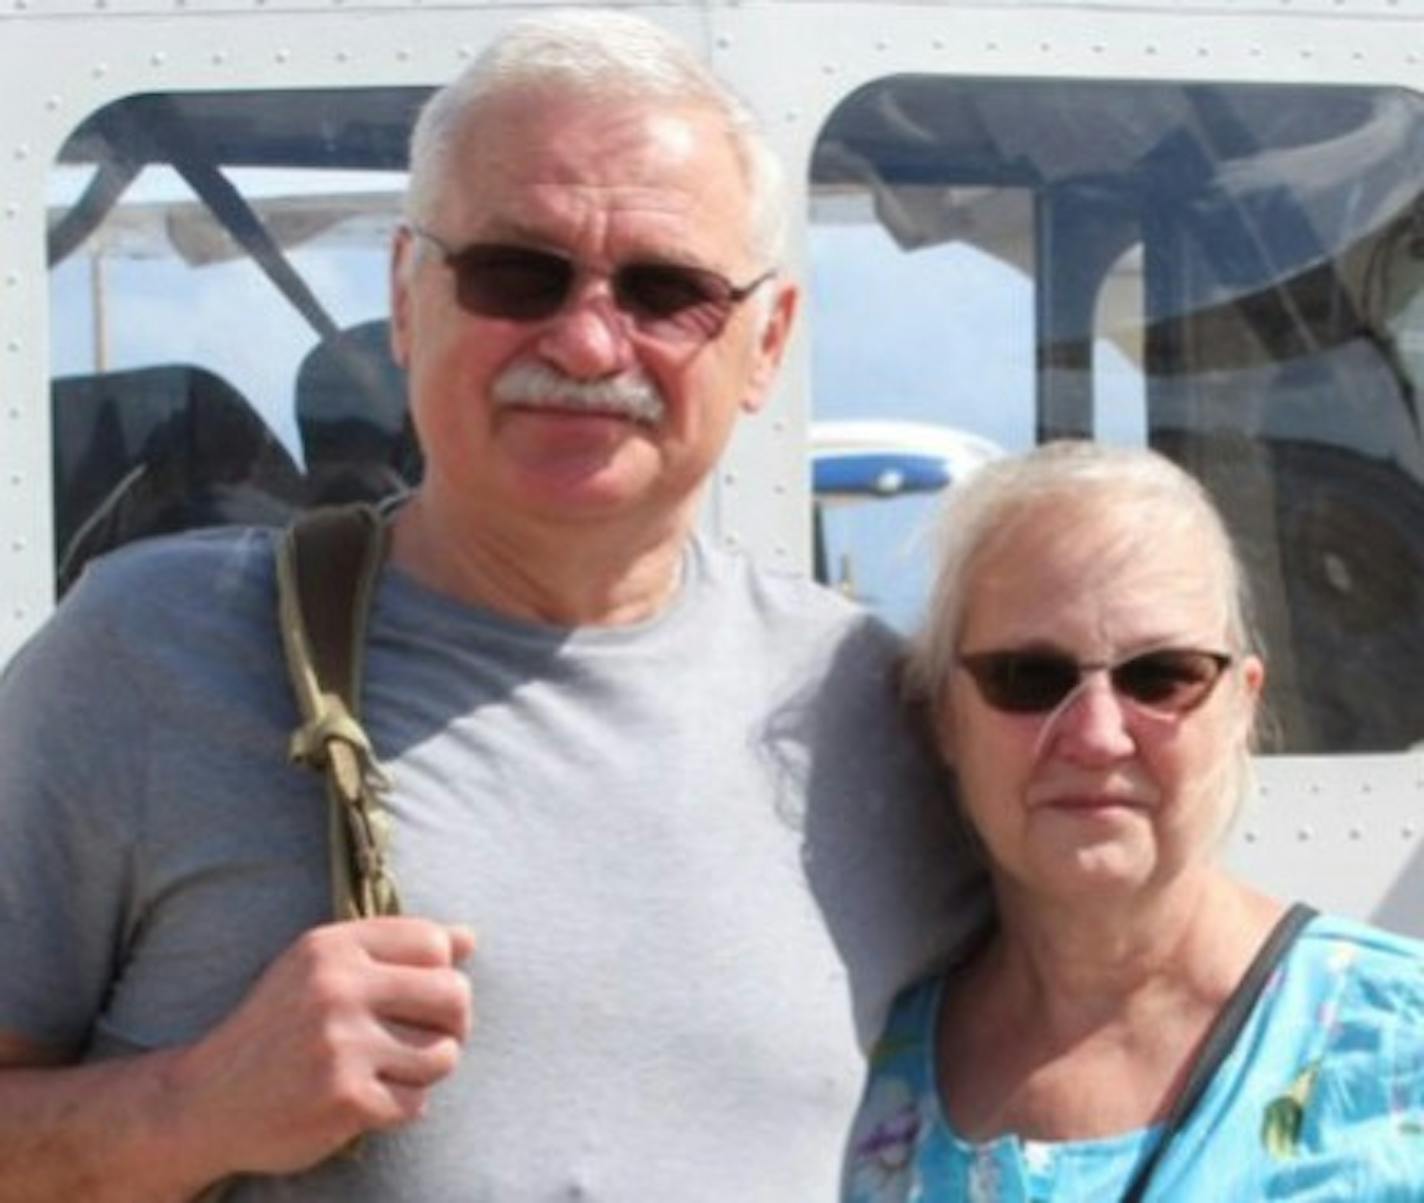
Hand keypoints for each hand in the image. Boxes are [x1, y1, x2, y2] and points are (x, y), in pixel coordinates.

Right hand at [166, 917, 474, 1179]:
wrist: (203, 1101)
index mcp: (333, 947)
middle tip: (426, 1038)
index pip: (434, 942)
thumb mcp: (322, 969)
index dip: (441, 971)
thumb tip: (469, 939)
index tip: (418, 995)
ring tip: (393, 1070)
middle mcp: (337, 988)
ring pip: (443, 1054)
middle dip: (453, 1022)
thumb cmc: (278, 1026)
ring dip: (428, 1069)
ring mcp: (341, 1045)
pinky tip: (367, 1099)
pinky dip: (401, 1106)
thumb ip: (395, 949)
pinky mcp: (345, 1099)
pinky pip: (416, 1102)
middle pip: (454, 995)